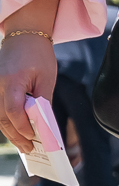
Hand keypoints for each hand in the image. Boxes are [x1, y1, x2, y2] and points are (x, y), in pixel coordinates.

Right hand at [0, 33, 56, 151]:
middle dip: (16, 135)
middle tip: (29, 149)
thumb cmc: (38, 55)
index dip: (23, 126)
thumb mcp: (47, 78)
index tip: (34, 137)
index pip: (13, 110)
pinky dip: (6, 121)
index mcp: (11, 81)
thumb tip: (44, 124)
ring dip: (10, 131)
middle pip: (2, 117)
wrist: (23, 36)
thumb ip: (43, 101)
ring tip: (24, 145)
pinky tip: (16, 131)